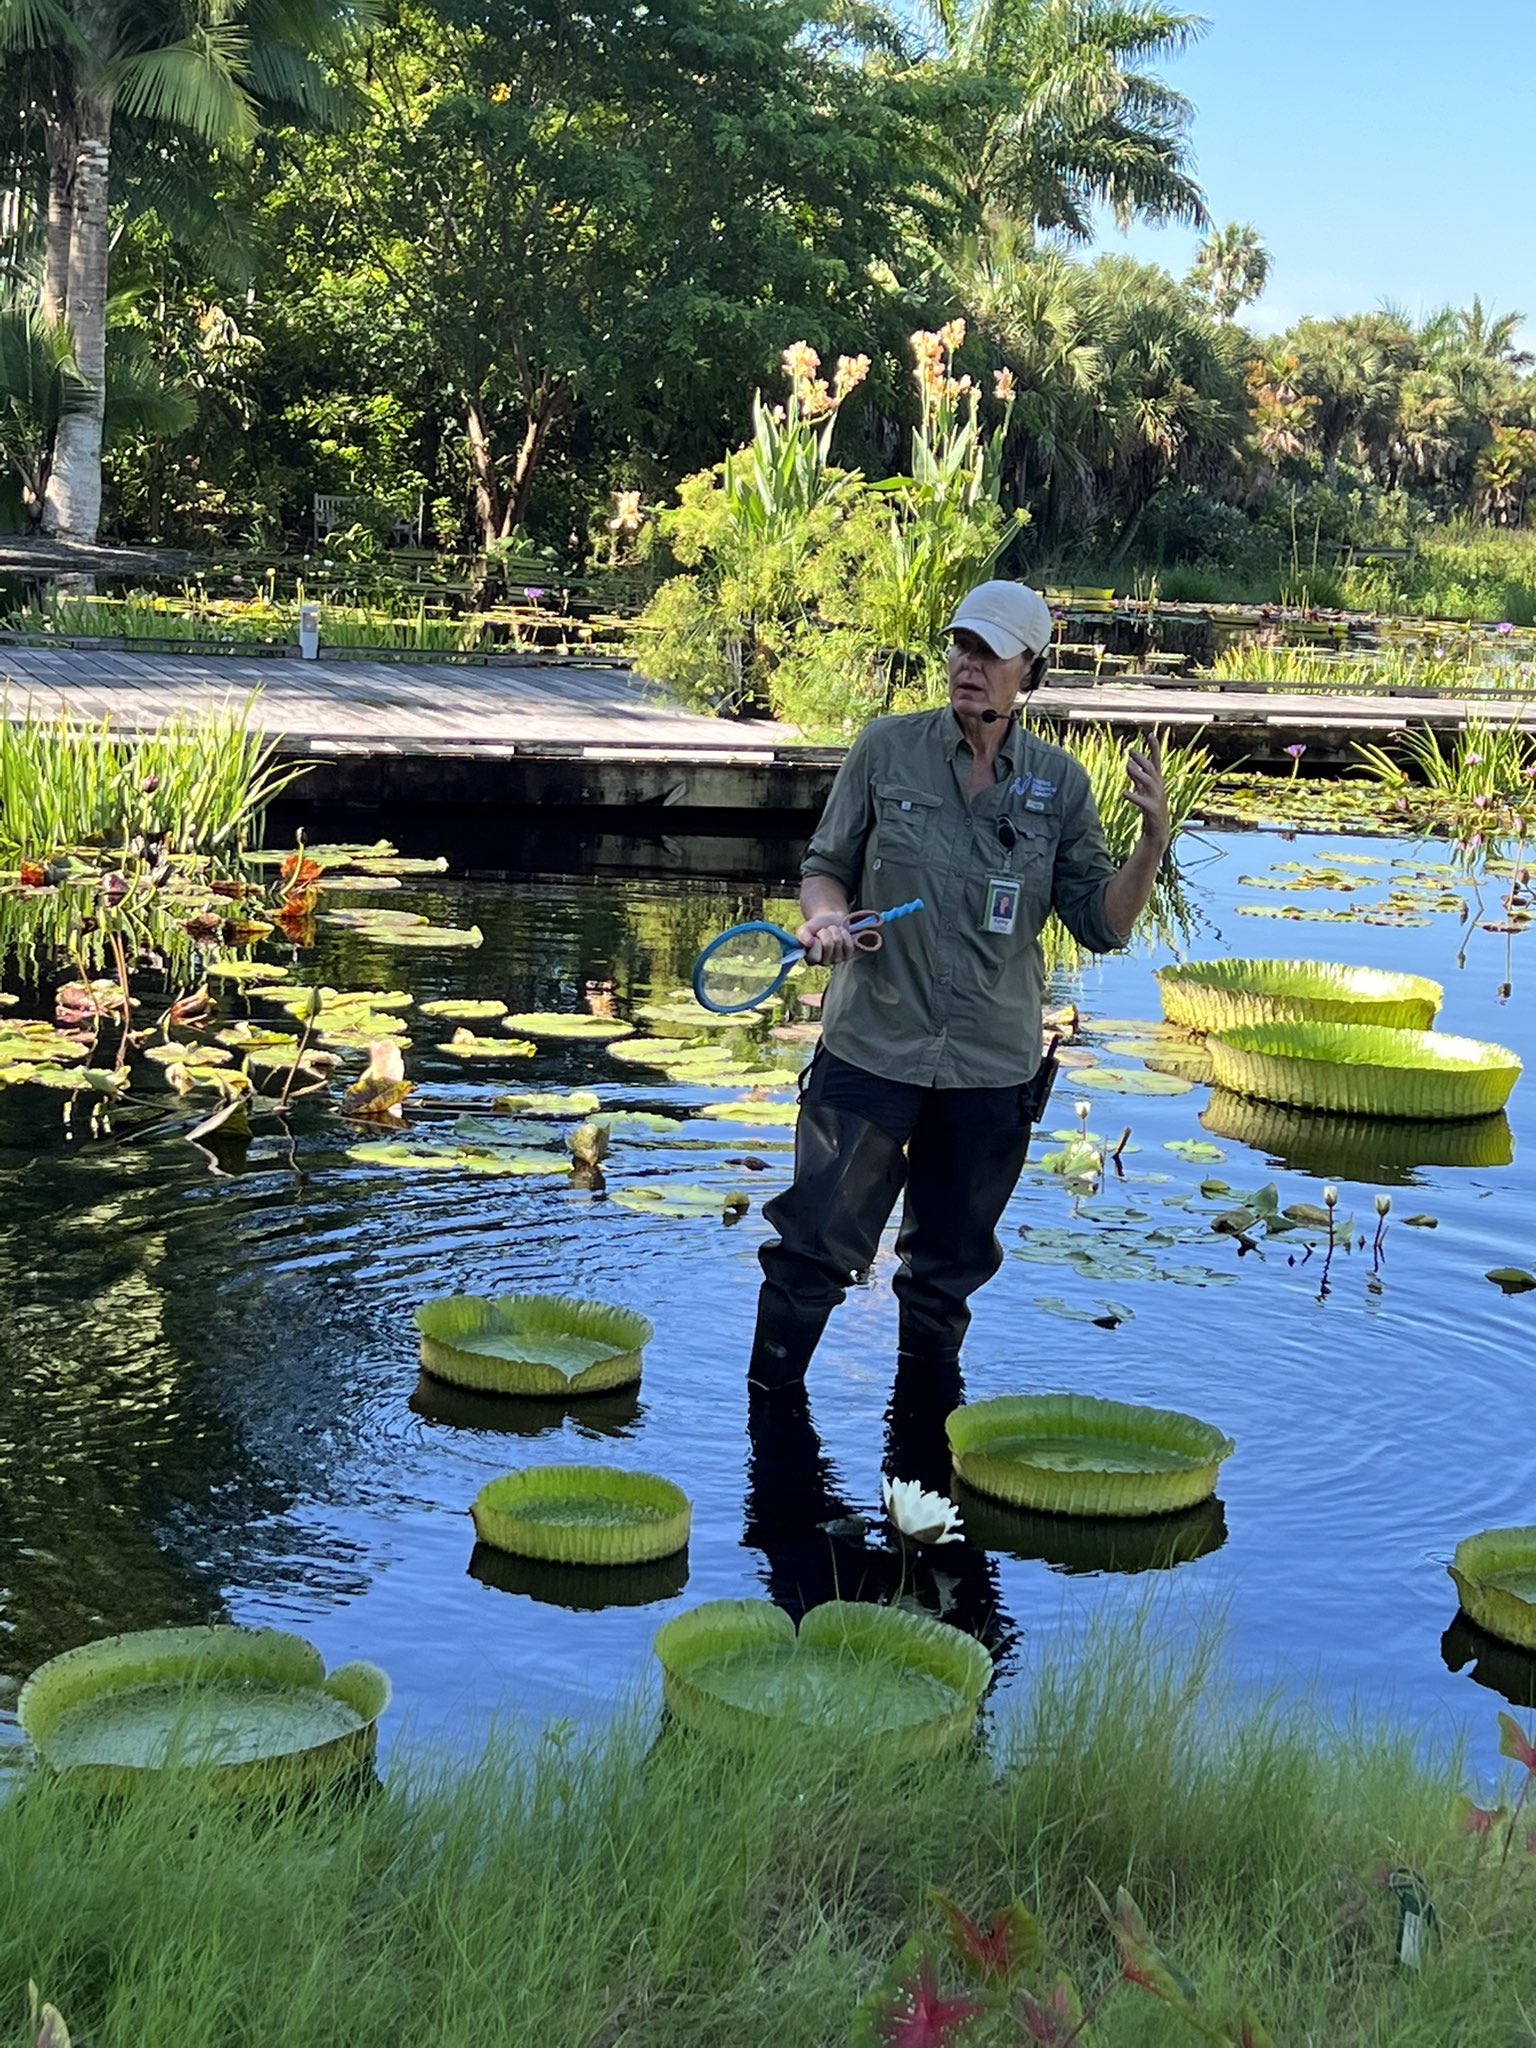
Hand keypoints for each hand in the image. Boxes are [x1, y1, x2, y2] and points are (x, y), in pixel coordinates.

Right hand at [797, 911, 859, 964]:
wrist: (829, 921)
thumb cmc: (815, 927)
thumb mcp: (805, 928)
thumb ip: (802, 935)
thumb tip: (809, 943)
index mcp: (810, 959)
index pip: (814, 955)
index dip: (815, 941)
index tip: (814, 936)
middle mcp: (823, 962)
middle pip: (828, 944)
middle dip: (826, 932)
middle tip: (824, 931)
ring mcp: (836, 960)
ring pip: (838, 941)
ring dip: (835, 931)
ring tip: (831, 931)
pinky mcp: (847, 956)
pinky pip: (848, 944)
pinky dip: (844, 934)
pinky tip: (840, 934)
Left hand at [1127, 732, 1169, 850]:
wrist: (1158, 832)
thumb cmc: (1150, 809)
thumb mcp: (1143, 791)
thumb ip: (1137, 778)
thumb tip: (1129, 764)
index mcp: (1157, 782)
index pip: (1156, 761)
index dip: (1154, 748)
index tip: (1150, 734)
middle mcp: (1158, 788)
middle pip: (1151, 770)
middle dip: (1142, 759)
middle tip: (1131, 750)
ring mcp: (1157, 799)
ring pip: (1150, 782)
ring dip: (1139, 774)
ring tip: (1127, 766)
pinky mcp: (1153, 811)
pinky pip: (1143, 802)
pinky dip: (1134, 796)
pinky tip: (1124, 793)